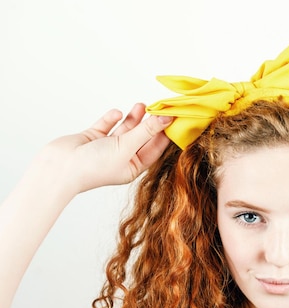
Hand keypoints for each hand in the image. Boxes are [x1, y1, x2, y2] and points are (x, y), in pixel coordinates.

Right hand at [41, 103, 171, 193]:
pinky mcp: (93, 138)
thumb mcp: (126, 146)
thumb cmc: (94, 166)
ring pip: (125, 129)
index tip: (175, 118)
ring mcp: (107, 148)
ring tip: (142, 104)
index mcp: (133, 166)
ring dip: (134, 118)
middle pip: (142, 137)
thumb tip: (166, 119)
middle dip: (150, 122)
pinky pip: (106, 126)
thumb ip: (146, 131)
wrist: (59, 168)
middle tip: (159, 106)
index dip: (165, 133)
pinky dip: (112, 118)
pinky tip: (117, 113)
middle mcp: (122, 157)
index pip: (155, 148)